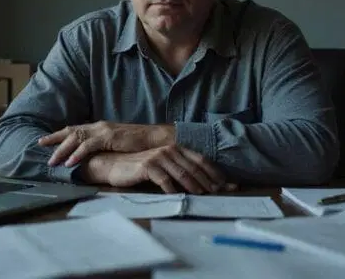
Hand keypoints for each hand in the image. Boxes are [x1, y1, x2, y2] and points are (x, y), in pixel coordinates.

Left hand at [39, 121, 174, 166]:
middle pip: (71, 131)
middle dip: (54, 139)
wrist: (156, 139)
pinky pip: (88, 146)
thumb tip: (92, 156)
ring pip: (76, 138)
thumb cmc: (138, 144)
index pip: (75, 129)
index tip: (45, 140)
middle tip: (39, 145)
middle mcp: (98, 126)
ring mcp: (103, 130)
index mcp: (99, 127)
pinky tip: (69, 163)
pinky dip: (77, 154)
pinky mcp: (109, 137)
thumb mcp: (116, 144)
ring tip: (51, 161)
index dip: (59, 134)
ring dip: (62, 150)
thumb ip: (103, 147)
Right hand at [80, 145, 230, 193]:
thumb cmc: (143, 169)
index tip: (228, 184)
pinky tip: (178, 197)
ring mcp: (159, 156)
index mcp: (176, 148)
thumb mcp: (165, 167)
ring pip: (182, 173)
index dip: (215, 172)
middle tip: (219, 192)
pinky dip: (173, 189)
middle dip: (209, 181)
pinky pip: (164, 179)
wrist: (116, 166)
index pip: (201, 159)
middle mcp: (169, 149)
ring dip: (194, 185)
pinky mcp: (148, 166)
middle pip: (194, 167)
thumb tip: (204, 184)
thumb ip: (181, 170)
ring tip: (202, 195)